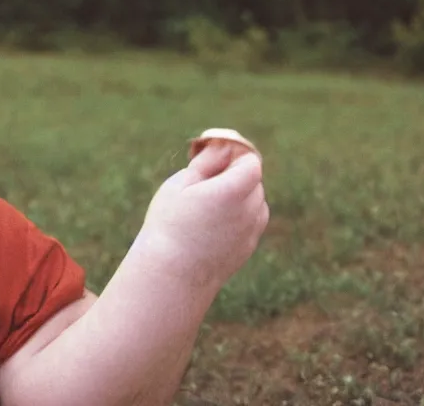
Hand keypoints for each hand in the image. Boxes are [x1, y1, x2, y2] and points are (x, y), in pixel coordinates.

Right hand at [133, 142, 269, 288]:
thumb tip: (225, 147)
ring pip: (253, 200)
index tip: (213, 158)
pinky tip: (211, 225)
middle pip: (253, 180)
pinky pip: (250, 220)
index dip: (234, 156)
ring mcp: (252, 230)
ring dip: (237, 196)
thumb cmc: (169, 225)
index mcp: (234, 190)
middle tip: (202, 182)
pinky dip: (237, 216)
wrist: (172, 276)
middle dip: (233, 175)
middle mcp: (250, 210)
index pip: (250, 161)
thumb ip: (208, 162)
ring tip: (205, 207)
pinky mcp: (249, 247)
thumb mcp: (181, 184)